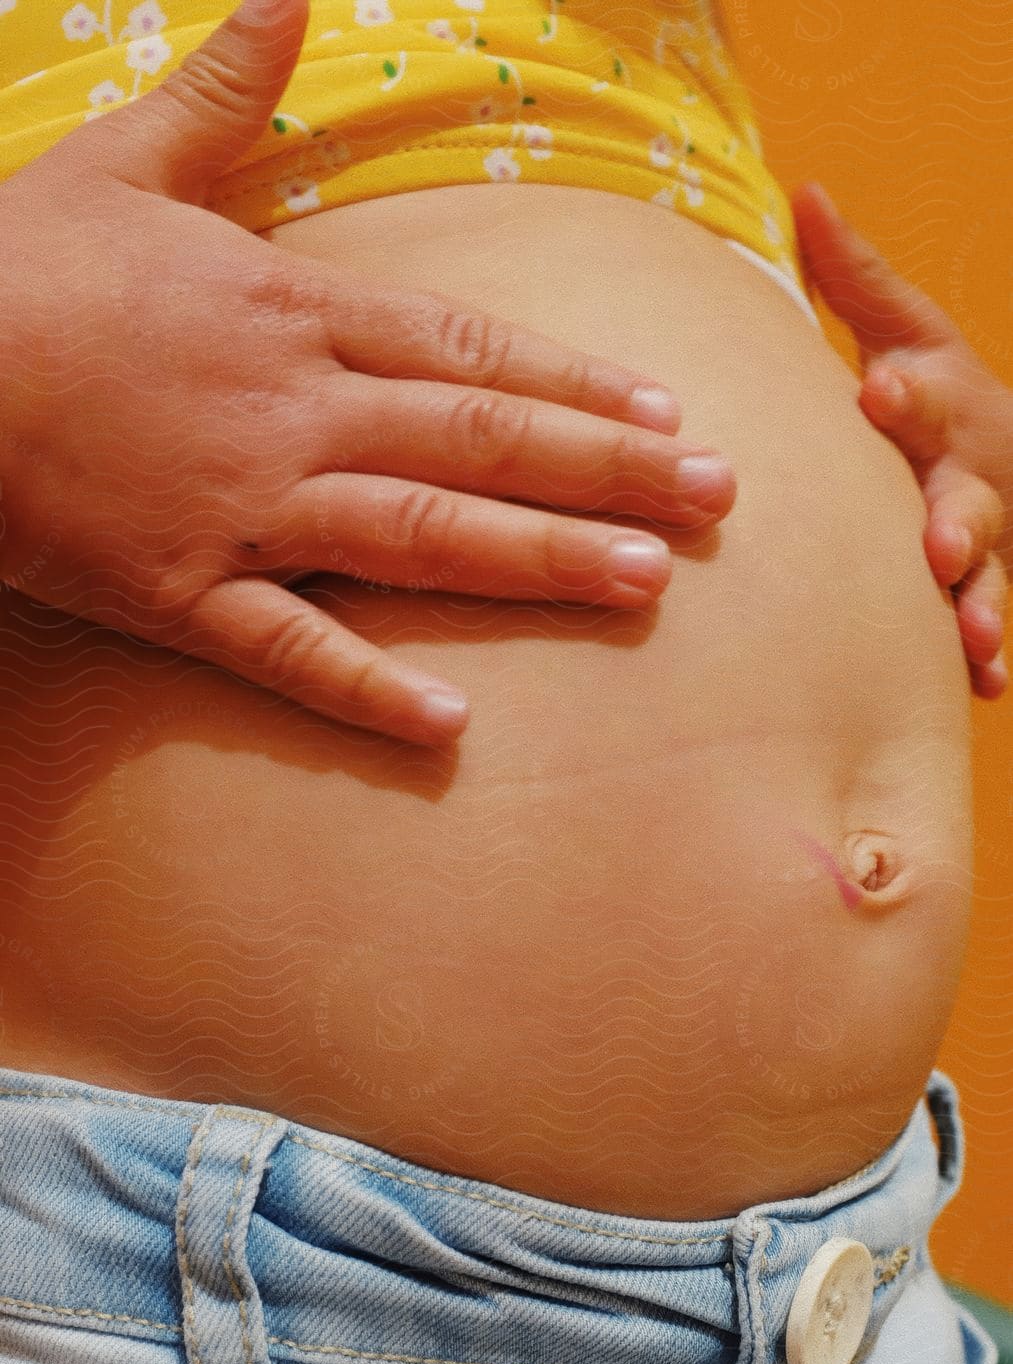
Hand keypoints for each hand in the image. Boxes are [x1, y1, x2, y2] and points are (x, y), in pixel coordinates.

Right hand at [0, 0, 733, 747]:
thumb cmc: (14, 266)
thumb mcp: (126, 162)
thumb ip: (224, 92)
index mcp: (292, 313)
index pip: (467, 348)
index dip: (577, 380)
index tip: (672, 407)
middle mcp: (296, 411)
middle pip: (481, 437)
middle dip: (609, 467)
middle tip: (720, 501)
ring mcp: (244, 507)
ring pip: (421, 534)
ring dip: (539, 558)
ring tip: (647, 582)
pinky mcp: (180, 592)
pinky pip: (288, 650)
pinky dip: (369, 689)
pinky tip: (452, 726)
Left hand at [792, 181, 1009, 699]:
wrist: (1006, 453)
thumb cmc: (926, 394)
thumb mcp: (904, 331)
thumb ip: (855, 278)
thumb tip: (804, 191)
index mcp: (940, 407)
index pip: (923, 395)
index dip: (908, 394)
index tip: (880, 392)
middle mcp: (969, 473)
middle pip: (967, 496)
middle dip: (956, 519)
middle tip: (936, 545)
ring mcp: (986, 537)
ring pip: (990, 571)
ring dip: (982, 602)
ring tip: (970, 632)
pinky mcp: (985, 592)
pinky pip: (993, 624)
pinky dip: (992, 655)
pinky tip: (987, 684)